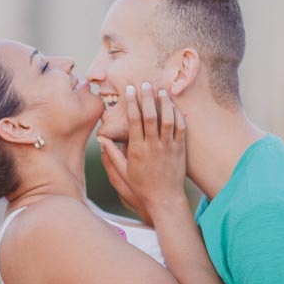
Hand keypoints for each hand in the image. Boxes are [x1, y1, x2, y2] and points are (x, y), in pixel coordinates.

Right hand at [99, 83, 187, 216]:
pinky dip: (178, 115)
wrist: (164, 200)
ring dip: (164, 103)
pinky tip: (174, 106)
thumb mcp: (122, 172)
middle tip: (145, 83)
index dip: (132, 103)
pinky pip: (181, 129)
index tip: (130, 90)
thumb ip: (112, 154)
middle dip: (147, 97)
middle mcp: (152, 146)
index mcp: (137, 149)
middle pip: (150, 115)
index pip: (134, 120)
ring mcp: (168, 148)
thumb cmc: (141, 187)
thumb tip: (102, 139)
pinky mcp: (180, 150)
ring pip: (167, 119)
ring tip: (161, 90)